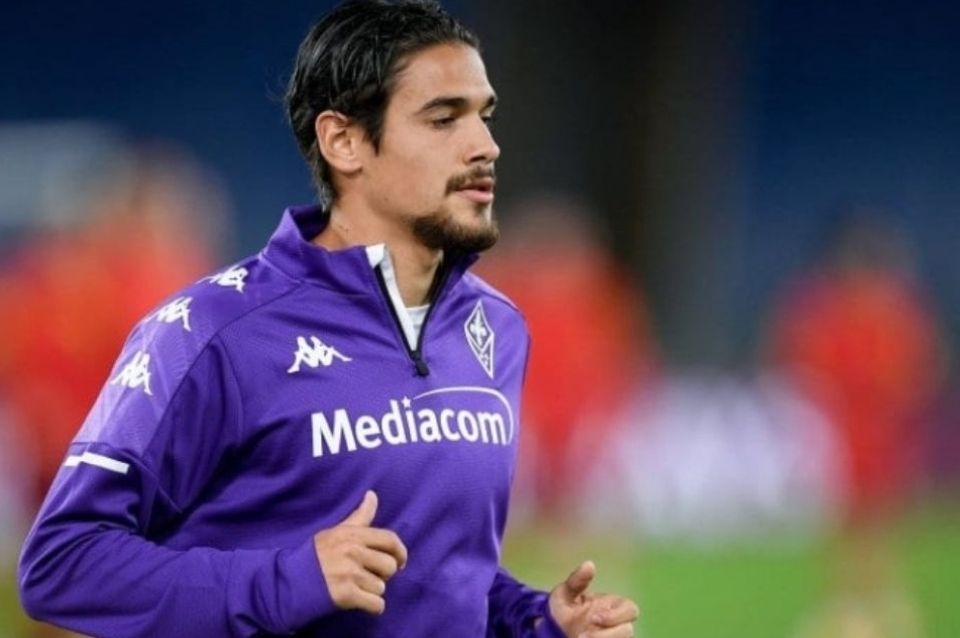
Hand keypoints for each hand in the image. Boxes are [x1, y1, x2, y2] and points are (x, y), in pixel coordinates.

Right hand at [313, 490, 407, 614]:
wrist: (289, 581)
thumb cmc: (316, 555)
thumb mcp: (337, 531)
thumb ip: (360, 517)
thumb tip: (372, 494)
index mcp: (353, 534)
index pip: (390, 540)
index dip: (400, 552)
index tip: (400, 561)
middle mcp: (353, 552)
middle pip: (389, 566)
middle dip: (383, 574)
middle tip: (369, 576)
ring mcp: (350, 574)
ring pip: (381, 587)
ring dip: (372, 591)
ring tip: (356, 587)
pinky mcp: (346, 595)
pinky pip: (376, 604)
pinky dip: (373, 607)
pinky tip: (361, 601)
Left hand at [548, 561, 638, 637]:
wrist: (550, 628)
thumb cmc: (562, 607)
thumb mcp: (565, 592)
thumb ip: (577, 580)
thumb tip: (589, 564)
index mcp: (613, 606)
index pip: (630, 610)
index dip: (617, 615)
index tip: (595, 618)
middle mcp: (616, 624)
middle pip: (627, 630)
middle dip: (608, 634)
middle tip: (582, 636)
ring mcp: (611, 636)